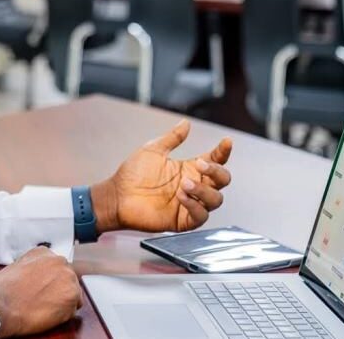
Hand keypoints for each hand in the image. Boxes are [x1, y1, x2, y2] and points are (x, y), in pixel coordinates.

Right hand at [0, 247, 81, 337]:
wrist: (1, 305)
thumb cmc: (2, 290)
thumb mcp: (16, 267)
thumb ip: (33, 268)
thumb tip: (37, 277)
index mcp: (44, 253)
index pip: (56, 267)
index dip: (51, 280)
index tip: (45, 288)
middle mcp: (58, 261)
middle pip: (67, 278)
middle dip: (58, 290)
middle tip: (44, 300)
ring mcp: (67, 277)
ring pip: (72, 293)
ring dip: (62, 302)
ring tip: (44, 308)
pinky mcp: (72, 296)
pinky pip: (73, 309)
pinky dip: (63, 314)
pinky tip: (47, 314)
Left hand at [91, 119, 232, 233]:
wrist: (117, 195)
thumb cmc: (133, 174)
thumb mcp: (153, 150)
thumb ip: (172, 138)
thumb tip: (186, 123)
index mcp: (189, 169)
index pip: (215, 160)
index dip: (223, 152)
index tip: (226, 142)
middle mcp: (194, 186)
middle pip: (222, 180)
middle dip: (216, 171)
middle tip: (199, 164)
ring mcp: (190, 204)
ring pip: (216, 199)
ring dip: (204, 190)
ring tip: (184, 184)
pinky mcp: (183, 220)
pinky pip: (201, 216)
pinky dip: (195, 206)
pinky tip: (181, 197)